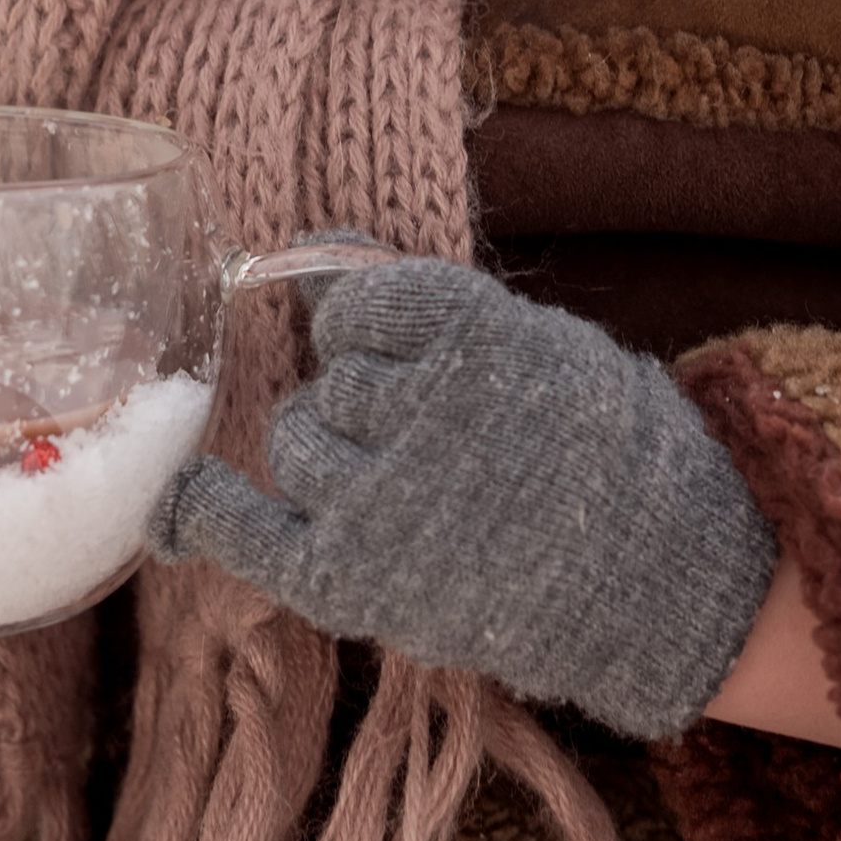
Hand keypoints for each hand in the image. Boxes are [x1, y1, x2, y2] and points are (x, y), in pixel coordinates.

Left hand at [148, 257, 777, 739]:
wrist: (662, 582)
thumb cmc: (607, 451)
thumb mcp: (534, 341)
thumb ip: (422, 304)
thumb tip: (307, 258)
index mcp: (464, 328)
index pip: (358, 300)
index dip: (371, 325)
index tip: (392, 347)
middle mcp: (409, 404)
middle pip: (331, 379)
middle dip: (362, 398)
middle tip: (424, 442)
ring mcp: (374, 496)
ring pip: (298, 442)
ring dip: (330, 455)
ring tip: (400, 489)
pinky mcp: (350, 578)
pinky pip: (244, 530)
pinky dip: (202, 513)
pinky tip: (179, 504)